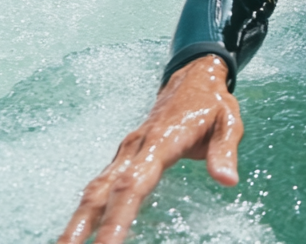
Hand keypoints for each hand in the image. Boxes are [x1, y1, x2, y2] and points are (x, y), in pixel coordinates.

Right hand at [60, 56, 241, 243]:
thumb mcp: (229, 122)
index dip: (117, 217)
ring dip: (76, 221)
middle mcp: (135, 147)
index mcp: (161, 139)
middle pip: (103, 191)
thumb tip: (228, 180)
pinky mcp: (123, 156)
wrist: (194, 76)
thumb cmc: (212, 102)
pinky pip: (101, 185)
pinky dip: (87, 211)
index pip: (133, 184)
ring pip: (95, 189)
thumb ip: (225, 152)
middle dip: (82, 226)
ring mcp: (126, 151)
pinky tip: (77, 233)